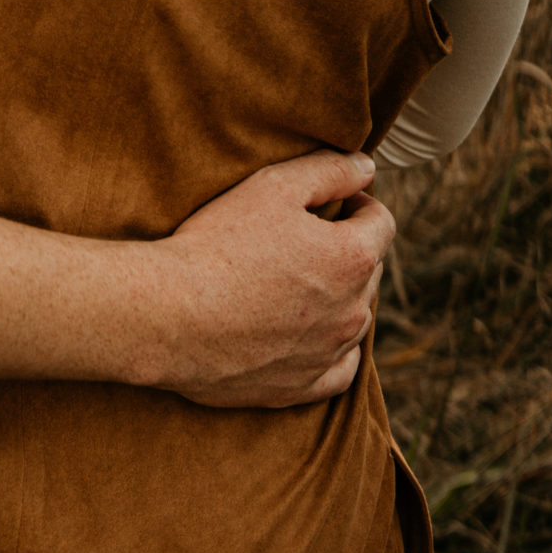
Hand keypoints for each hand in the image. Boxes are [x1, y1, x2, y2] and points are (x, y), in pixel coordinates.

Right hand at [142, 152, 394, 409]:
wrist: (170, 315)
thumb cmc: (218, 244)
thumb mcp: (273, 185)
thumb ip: (329, 169)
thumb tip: (366, 166)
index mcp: (352, 258)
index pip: (381, 221)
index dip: (357, 201)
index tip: (327, 201)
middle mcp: (353, 310)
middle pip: (368, 269)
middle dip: (344, 248)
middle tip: (299, 238)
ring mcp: (330, 353)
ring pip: (354, 317)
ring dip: (337, 296)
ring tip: (291, 281)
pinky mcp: (304, 386)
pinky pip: (339, 369)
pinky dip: (330, 349)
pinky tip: (305, 333)